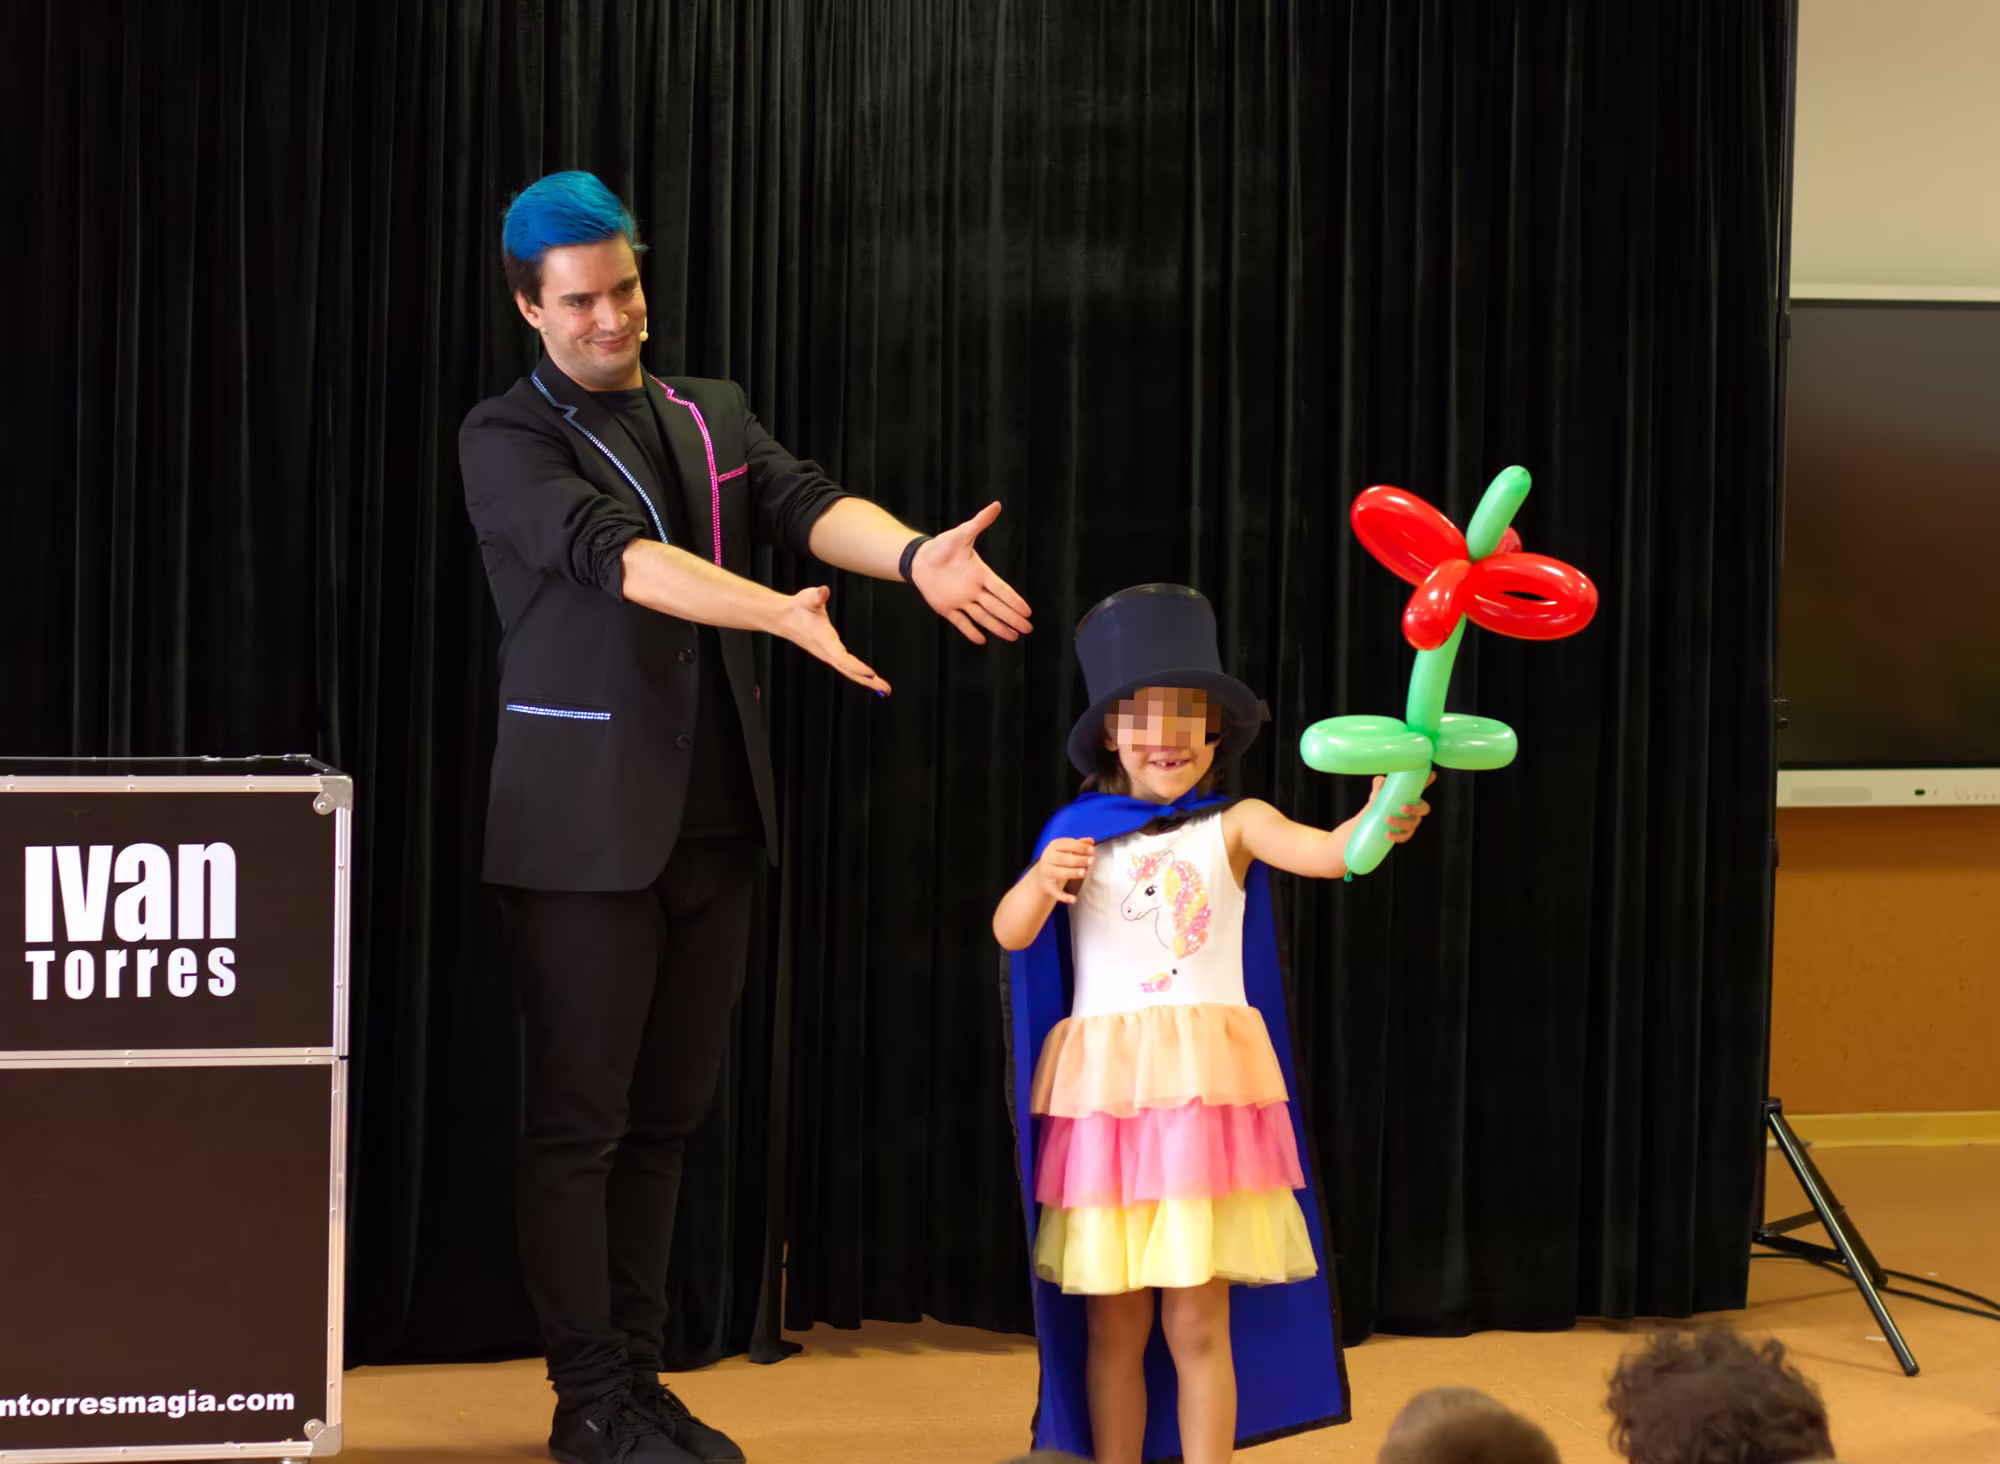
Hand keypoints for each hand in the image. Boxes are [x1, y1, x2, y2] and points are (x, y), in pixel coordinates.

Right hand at [773, 586, 891, 693]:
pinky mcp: (831, 655)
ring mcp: (829, 655)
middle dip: (867, 680)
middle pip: (848, 670)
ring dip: (867, 681)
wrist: (785, 618)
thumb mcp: (807, 598)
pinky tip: (872, 679)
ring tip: (884, 689)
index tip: (870, 673)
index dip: (855, 666)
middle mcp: (827, 651)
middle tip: (886, 689)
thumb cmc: (799, 607)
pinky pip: (847, 668)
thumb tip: (823, 591)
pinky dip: (860, 675)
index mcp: (823, 639)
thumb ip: (816, 596)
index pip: (841, 656)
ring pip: (849, 671)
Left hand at [910, 502, 1034, 644]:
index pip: (1002, 590)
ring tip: (1012, 637)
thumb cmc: (943, 546)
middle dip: (1012, 618)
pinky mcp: (947, 608)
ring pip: (983, 617)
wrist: (920, 558)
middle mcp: (974, 590)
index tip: (1028, 612)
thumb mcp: (961, 533)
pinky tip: (982, 640)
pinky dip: (970, 631)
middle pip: (997, 607)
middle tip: (1027, 629)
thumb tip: (996, 505)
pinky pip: (961, 622)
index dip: (1015, 601)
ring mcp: (961, 601)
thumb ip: (979, 522)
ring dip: (997, 627)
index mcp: (981, 574)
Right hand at [1034, 837, 1094, 903]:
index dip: (1080, 847)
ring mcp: (1046, 872)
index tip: (1092, 850)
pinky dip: (1064, 897)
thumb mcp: (1067, 849)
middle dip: (1079, 859)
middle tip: (1093, 861)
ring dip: (1072, 873)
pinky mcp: (1048, 886)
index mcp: (1053, 846)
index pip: (1066, 844)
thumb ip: (1079, 844)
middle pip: (1063, 858)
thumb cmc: (1059, 858)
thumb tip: (1091, 841)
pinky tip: (1074, 899)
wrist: (1043, 874)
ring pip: (1059, 873)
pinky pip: (1056, 892)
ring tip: (1084, 873)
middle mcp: (1047, 858)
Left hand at [1369, 772, 1436, 843]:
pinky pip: (1404, 836)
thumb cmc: (1376, 803)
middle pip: (1424, 809)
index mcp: (1410, 796)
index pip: (1420, 787)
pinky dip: (1397, 836)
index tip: (1432, 775)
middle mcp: (1414, 809)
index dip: (1428, 781)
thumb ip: (1379, 785)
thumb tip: (1382, 782)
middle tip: (1402, 807)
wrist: (1366, 822)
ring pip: (1412, 824)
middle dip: (1415, 808)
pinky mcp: (1403, 834)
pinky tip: (1387, 833)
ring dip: (1401, 822)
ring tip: (1387, 819)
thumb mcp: (1377, 793)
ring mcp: (1410, 822)